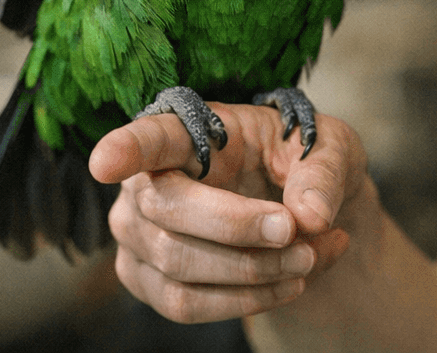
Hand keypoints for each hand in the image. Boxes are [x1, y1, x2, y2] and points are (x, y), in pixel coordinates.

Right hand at [90, 102, 366, 322]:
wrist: (304, 214)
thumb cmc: (305, 164)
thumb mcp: (332, 150)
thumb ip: (323, 174)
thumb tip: (309, 216)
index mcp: (188, 131)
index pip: (148, 136)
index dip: (124, 149)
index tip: (104, 162)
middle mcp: (146, 181)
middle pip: (167, 210)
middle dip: (237, 228)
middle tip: (295, 230)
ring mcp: (138, 234)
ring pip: (179, 266)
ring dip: (253, 272)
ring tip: (310, 257)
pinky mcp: (147, 280)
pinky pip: (185, 305)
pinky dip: (247, 299)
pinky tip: (289, 282)